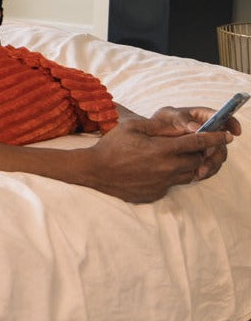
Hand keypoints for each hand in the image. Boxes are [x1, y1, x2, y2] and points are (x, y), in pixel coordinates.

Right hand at [87, 108, 233, 202]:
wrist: (94, 170)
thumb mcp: (133, 127)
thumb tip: (183, 127)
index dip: (214, 138)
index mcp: (162, 150)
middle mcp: (166, 169)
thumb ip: (160, 127)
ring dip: (186, 165)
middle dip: (198, 152)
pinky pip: (171, 184)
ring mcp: (161, 184)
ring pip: (187, 175)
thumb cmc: (112, 145)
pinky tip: (153, 169)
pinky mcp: (156, 194)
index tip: (226, 135)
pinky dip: (169, 175)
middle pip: (196, 160)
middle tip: (191, 145)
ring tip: (171, 156)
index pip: (197, 143)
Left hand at [149, 105, 238, 180]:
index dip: (231, 123)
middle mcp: (207, 132)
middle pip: (222, 141)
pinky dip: (206, 171)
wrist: (149, 139)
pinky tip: (196, 176)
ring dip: (211, 164)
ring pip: (218, 156)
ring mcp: (206, 146)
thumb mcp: (167, 117)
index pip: (222, 118)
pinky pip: (210, 166)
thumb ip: (181, 120)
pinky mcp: (201, 158)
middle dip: (217, 151)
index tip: (235, 132)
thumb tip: (195, 127)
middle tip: (206, 157)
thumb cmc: (159, 122)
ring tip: (199, 172)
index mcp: (202, 117)